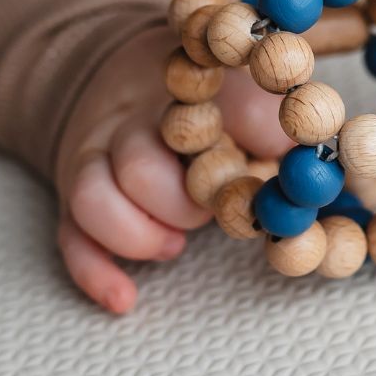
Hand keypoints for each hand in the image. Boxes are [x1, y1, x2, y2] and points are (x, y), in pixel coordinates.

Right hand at [53, 25, 291, 313]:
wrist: (125, 78)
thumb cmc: (207, 93)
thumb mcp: (240, 86)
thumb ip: (266, 116)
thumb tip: (304, 156)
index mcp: (180, 85)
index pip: (200, 105)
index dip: (235, 138)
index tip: (261, 165)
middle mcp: (131, 118)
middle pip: (139, 164)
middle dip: (178, 202)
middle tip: (209, 212)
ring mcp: (95, 155)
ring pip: (93, 196)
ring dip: (137, 233)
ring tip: (175, 246)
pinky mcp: (76, 193)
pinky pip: (70, 234)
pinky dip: (96, 270)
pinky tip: (125, 297)